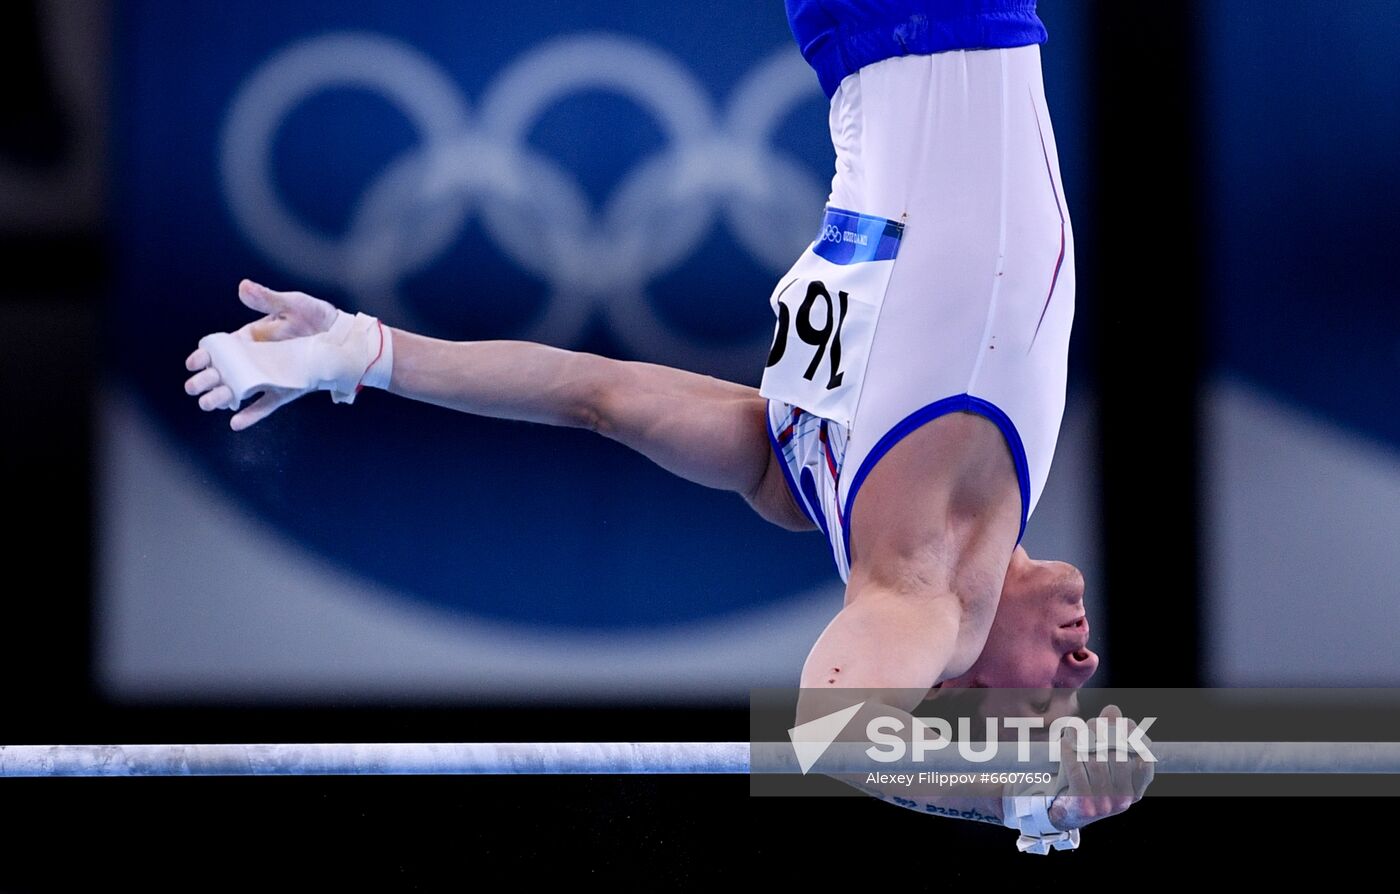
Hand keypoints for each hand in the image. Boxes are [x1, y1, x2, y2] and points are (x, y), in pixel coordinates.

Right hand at [184, 280, 340, 429]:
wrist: (345, 338)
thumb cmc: (317, 317)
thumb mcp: (292, 304)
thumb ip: (267, 299)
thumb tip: (243, 286)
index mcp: (251, 339)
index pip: (220, 349)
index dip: (204, 356)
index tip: (194, 362)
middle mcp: (256, 360)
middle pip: (224, 373)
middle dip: (206, 380)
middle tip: (193, 387)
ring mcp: (270, 376)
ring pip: (240, 391)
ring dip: (221, 398)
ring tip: (208, 404)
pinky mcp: (286, 390)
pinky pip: (267, 404)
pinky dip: (252, 414)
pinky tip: (236, 423)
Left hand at [1047, 704, 1153, 830]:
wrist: (1070, 812)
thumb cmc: (1091, 781)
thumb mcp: (1107, 764)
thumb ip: (1113, 735)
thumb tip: (1112, 710)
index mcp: (1135, 790)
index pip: (1145, 762)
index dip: (1136, 739)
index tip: (1124, 723)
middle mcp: (1123, 799)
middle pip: (1118, 757)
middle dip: (1104, 735)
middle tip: (1091, 723)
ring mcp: (1103, 803)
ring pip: (1097, 762)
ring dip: (1084, 740)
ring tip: (1076, 730)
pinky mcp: (1082, 803)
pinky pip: (1076, 771)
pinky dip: (1070, 752)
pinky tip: (1065, 741)